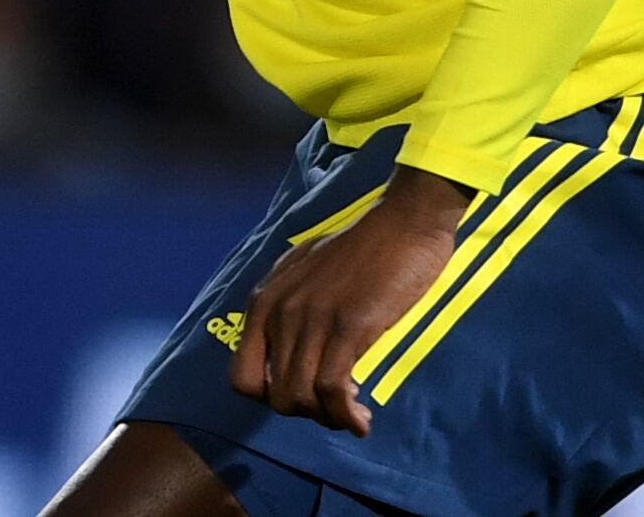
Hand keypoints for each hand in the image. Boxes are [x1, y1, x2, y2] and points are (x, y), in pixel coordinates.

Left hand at [229, 165, 467, 436]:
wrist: (402, 223)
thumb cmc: (360, 247)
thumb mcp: (304, 271)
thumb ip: (287, 305)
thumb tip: (284, 350)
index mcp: (265, 302)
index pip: (242, 376)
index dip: (270, 396)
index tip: (303, 394)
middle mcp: (279, 313)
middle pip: (274, 395)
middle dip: (305, 412)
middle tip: (333, 407)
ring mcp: (312, 321)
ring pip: (300, 397)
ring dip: (327, 419)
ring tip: (351, 415)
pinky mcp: (348, 327)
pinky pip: (333, 390)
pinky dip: (346, 416)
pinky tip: (361, 419)